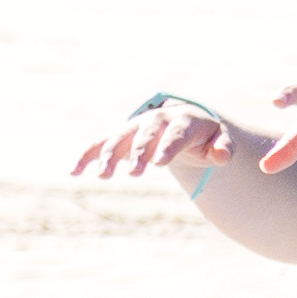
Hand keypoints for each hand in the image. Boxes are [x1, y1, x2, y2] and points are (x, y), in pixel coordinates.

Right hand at [75, 89, 286, 189]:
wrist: (185, 122)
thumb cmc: (206, 136)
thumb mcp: (220, 140)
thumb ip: (223, 148)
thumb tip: (221, 156)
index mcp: (182, 121)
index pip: (174, 134)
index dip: (166, 147)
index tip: (159, 163)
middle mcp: (155, 121)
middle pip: (144, 136)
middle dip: (138, 153)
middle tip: (133, 173)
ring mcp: (135, 128)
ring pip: (119, 139)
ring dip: (110, 156)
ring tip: (104, 176)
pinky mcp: (120, 137)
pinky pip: (100, 144)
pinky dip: (87, 156)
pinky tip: (73, 171)